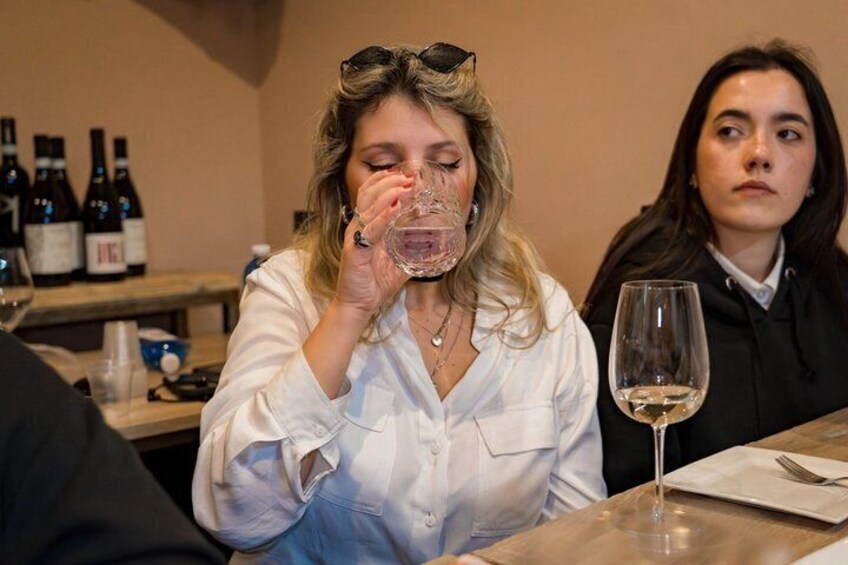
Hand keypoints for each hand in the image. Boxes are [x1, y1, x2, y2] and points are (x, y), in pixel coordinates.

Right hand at [335, 170, 413, 316]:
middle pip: (369, 193)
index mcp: (367, 225)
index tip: (405, 173)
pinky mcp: (354, 250)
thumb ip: (411, 248)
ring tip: (405, 187)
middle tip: (410, 178)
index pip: (371, 193)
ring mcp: (355, 236)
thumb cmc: (375, 281)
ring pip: (369, 206)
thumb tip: (435, 241)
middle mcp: (358, 226)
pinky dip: (383, 217)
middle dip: (391, 182)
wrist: (359, 304)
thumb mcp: (398, 260)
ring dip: (389, 194)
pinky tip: (395, 209)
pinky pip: (369, 230)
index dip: (386, 180)